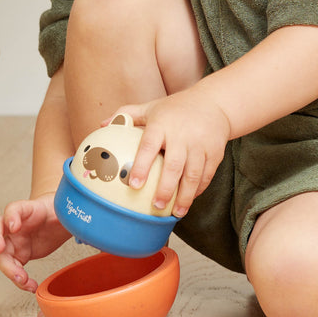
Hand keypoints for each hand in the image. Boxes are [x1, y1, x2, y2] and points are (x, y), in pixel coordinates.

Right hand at [0, 194, 70, 295]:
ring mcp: (14, 240)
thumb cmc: (57, 211)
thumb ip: (67, 213)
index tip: (14, 226)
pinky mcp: (18, 255)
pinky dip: (19, 280)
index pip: (13, 208)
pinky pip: (13, 268)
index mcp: (26, 209)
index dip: (10, 216)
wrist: (56, 220)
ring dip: (8, 269)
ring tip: (23, 279)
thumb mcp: (64, 210)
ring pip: (1, 254)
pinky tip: (30, 285)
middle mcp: (14, 225)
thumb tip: (79, 219)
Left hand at [114, 90, 230, 218]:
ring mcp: (200, 145)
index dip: (142, 165)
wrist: (214, 103)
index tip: (134, 184)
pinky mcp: (214, 153)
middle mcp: (182, 135)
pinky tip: (188, 200)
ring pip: (193, 175)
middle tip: (156, 205)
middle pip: (174, 165)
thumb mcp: (152, 107)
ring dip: (184, 196)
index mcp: (163, 124)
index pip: (149, 145)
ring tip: (175, 213)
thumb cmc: (176, 108)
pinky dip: (197, 191)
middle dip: (165, 189)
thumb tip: (103, 124)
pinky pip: (206, 176)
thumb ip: (128, 114)